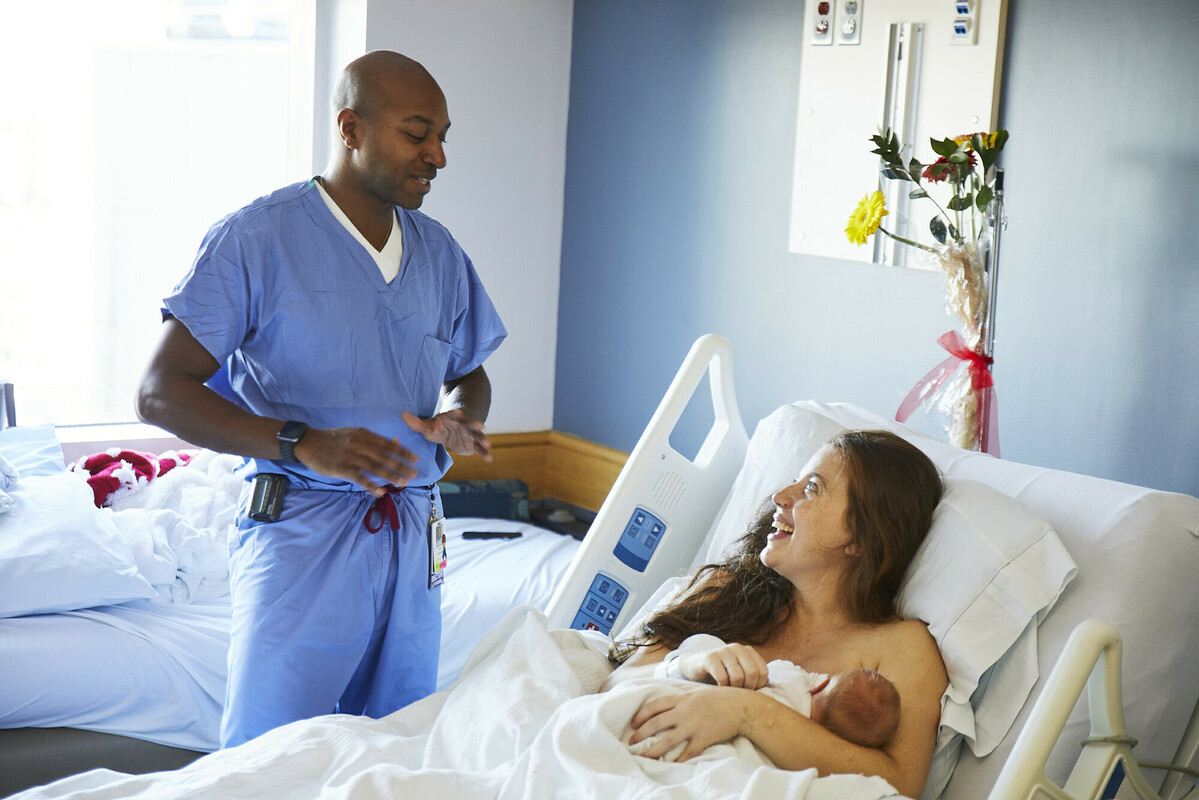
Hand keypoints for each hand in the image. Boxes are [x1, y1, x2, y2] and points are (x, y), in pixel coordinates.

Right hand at [293, 427, 418, 495]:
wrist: (309, 442)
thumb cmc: (334, 439)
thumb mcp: (355, 434)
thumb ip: (374, 440)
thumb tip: (396, 441)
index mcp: (364, 435)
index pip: (388, 444)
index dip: (403, 452)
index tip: (415, 459)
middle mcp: (360, 444)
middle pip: (385, 456)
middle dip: (401, 466)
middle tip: (414, 474)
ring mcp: (351, 456)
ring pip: (375, 467)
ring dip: (391, 476)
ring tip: (403, 483)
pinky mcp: (342, 468)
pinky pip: (360, 478)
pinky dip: (371, 485)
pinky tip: (381, 492)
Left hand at [403, 409, 492, 461]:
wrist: (449, 432)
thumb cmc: (437, 427)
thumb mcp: (426, 426)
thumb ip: (416, 423)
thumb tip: (402, 415)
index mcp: (451, 419)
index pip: (453, 414)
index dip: (456, 413)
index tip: (459, 412)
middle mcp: (463, 425)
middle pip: (470, 424)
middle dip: (475, 425)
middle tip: (480, 425)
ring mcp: (469, 434)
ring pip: (477, 436)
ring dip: (482, 439)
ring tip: (487, 444)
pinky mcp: (473, 445)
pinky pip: (480, 449)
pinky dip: (485, 453)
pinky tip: (489, 459)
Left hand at [628, 685, 750, 761]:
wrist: (741, 707)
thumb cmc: (720, 697)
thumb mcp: (698, 690)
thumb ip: (682, 692)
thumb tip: (669, 691)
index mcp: (681, 698)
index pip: (655, 706)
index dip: (641, 715)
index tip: (633, 723)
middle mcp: (684, 712)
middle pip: (656, 723)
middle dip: (641, 733)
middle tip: (632, 742)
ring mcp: (693, 726)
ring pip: (668, 740)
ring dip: (653, 750)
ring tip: (643, 756)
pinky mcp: (703, 739)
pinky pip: (687, 752)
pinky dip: (678, 760)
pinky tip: (670, 765)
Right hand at [681, 643, 768, 688]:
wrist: (695, 666)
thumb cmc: (721, 673)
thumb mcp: (739, 672)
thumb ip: (753, 676)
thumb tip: (767, 684)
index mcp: (748, 651)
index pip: (763, 671)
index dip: (758, 686)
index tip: (748, 691)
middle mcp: (737, 648)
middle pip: (752, 674)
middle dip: (747, 688)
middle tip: (738, 693)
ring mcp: (723, 651)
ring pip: (738, 677)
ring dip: (733, 689)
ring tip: (728, 690)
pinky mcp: (710, 657)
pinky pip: (722, 678)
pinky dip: (722, 687)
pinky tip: (718, 687)